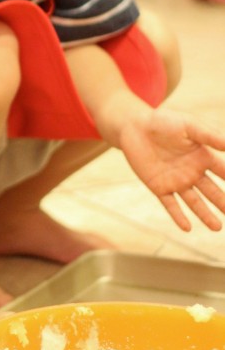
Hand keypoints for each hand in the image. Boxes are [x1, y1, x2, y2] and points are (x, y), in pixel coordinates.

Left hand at [119, 109, 224, 230]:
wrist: (134, 126)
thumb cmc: (163, 122)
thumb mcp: (188, 125)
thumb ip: (208, 134)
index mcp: (202, 157)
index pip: (223, 172)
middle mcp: (192, 172)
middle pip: (212, 191)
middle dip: (223, 202)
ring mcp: (176, 181)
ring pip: (194, 202)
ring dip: (205, 215)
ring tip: (216, 228)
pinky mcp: (159, 187)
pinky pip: (170, 204)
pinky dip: (178, 216)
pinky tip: (186, 228)